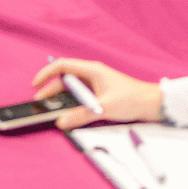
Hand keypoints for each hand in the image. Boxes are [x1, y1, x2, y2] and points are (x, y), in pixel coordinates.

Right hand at [32, 58, 162, 130]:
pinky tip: (70, 113)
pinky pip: (81, 96)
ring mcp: (97, 84)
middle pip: (65, 80)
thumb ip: (81, 115)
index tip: (36, 85)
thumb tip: (62, 122)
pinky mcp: (101, 94)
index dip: (46, 74)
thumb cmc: (132, 99)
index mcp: (92, 70)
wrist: (152, 104)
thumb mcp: (104, 108)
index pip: (63, 66)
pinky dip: (73, 104)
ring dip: (62, 99)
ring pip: (73, 89)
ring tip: (53, 110)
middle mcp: (92, 74)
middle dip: (51, 91)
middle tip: (41, 104)